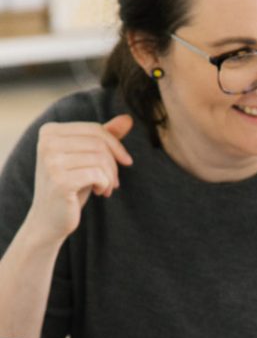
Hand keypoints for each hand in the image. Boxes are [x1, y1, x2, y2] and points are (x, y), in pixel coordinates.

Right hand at [26, 115, 133, 244]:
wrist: (50, 219)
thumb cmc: (71, 185)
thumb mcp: (87, 158)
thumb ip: (104, 137)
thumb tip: (128, 118)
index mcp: (49, 131)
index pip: (95, 130)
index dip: (116, 146)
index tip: (124, 162)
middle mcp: (46, 142)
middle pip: (99, 144)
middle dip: (113, 164)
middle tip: (113, 181)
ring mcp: (51, 161)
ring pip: (101, 159)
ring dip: (111, 177)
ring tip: (106, 188)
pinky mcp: (60, 180)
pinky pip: (98, 174)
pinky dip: (106, 184)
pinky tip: (100, 192)